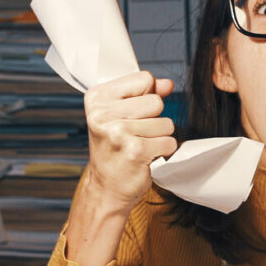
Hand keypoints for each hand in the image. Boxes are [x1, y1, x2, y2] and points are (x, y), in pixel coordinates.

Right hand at [81, 71, 176, 210]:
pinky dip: (164, 151)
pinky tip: (146, 157)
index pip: (143, 78)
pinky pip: (169, 141)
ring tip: (140, 146)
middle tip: (135, 134)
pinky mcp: (135, 150)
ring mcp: (118, 132)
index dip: (147, 95)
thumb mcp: (121, 114)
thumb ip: (145, 93)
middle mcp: (102, 114)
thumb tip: (167, 84)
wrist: (106, 187)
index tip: (132, 114)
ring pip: (166, 122)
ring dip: (159, 137)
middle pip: (156, 101)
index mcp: (97, 98)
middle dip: (154, 119)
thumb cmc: (114, 149)